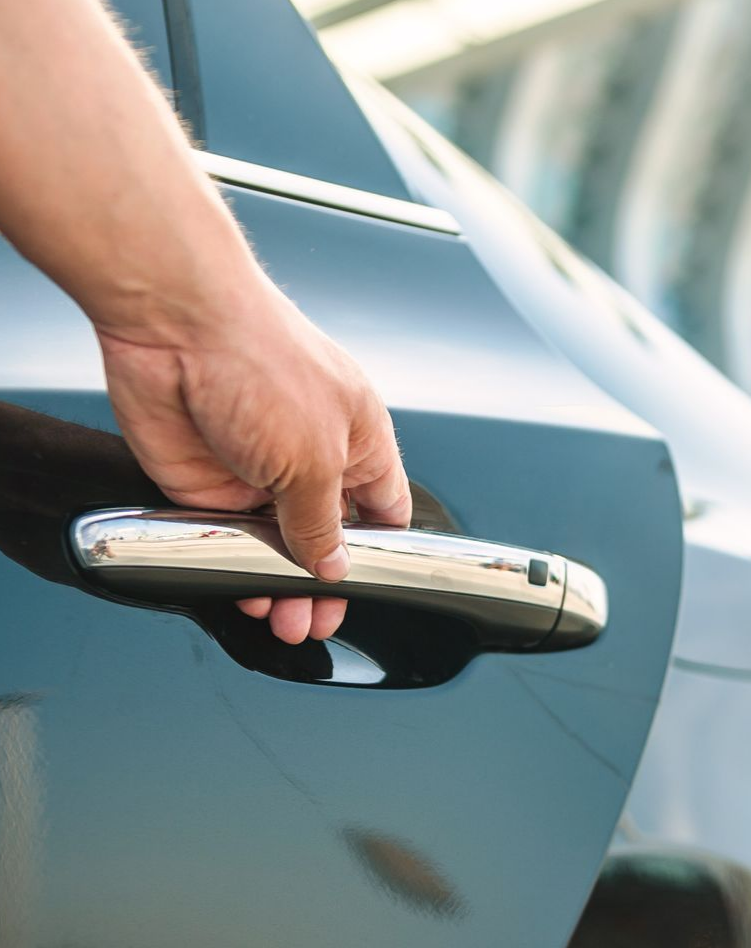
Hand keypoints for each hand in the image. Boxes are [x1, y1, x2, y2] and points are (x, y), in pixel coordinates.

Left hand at [96, 280, 410, 643]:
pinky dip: (227, 567)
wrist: (173, 326)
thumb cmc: (263, 362)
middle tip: (310, 621)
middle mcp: (310, 456)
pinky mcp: (205, 481)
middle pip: (324, 539)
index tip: (363, 592)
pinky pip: (221, 537)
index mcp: (357, 440)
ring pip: (272, 546)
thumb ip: (324, 523)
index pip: (381, 511)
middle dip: (320, 584)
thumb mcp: (316, 458)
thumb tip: (333, 568)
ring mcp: (257, 470)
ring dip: (275, 584)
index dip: (375, 555)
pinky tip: (236, 589)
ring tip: (277, 618)